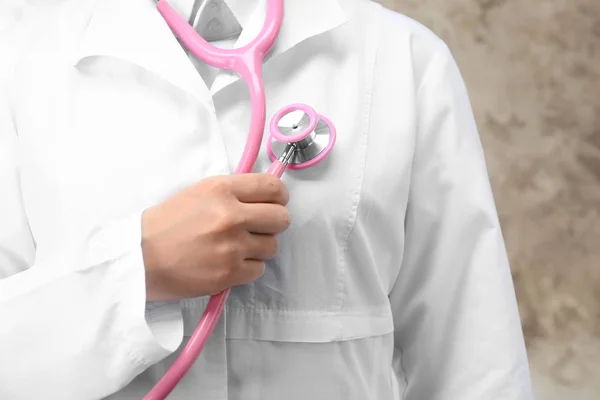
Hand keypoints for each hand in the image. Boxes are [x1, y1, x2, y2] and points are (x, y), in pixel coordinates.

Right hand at [141, 174, 290, 301]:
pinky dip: (248, 268)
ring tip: (236, 248)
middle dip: (273, 223)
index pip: (273, 187)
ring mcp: (232, 247)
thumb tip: (266, 196)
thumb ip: (233, 192)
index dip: (279, 196)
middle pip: (281, 218)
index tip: (275, 203)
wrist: (140, 257)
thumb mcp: (199, 193)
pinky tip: (229, 263)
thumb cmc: (166, 223)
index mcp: (222, 190)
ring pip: (272, 246)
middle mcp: (231, 216)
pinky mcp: (229, 274)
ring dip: (259, 248)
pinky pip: (259, 270)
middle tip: (257, 228)